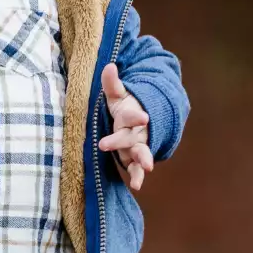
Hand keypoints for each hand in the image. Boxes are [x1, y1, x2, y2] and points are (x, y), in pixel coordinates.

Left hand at [98, 63, 152, 192]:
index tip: (143, 117)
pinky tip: (136, 186)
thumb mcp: (117, 95)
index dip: (137, 116)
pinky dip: (138, 176)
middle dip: (123, 140)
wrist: (144, 119)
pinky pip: (137, 168)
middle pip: (132, 136)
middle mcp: (137, 131)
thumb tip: (109, 66)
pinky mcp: (136, 158)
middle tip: (106, 144)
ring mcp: (138, 145)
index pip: (134, 114)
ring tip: (146, 168)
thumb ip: (112, 83)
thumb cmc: (125, 107)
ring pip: (141, 153)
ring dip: (143, 160)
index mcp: (132, 114)